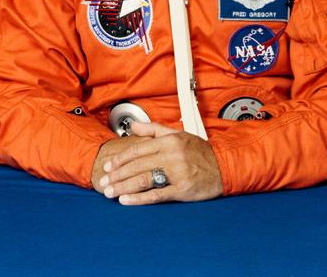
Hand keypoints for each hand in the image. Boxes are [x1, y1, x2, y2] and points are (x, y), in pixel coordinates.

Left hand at [92, 121, 222, 203]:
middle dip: (117, 175)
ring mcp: (177, 173)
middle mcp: (172, 155)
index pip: (138, 149)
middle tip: (103, 182)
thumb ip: (153, 129)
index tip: (108, 166)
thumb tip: (133, 126)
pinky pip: (157, 194)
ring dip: (123, 186)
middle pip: (137, 165)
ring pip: (144, 179)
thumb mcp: (178, 134)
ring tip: (110, 192)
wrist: (223, 166)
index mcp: (169, 141)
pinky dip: (139, 198)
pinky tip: (126, 200)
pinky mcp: (182, 189)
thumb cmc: (200, 152)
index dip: (120, 158)